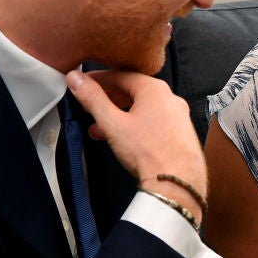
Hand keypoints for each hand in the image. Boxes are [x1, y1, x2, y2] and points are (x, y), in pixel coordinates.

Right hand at [66, 69, 206, 199]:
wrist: (177, 182)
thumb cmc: (149, 152)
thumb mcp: (113, 123)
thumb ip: (93, 99)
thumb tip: (77, 79)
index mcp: (155, 89)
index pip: (121, 75)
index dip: (98, 79)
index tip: (83, 83)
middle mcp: (170, 99)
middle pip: (132, 92)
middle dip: (107, 100)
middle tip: (89, 105)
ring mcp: (178, 116)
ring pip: (142, 109)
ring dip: (118, 116)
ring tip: (99, 129)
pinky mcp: (180, 133)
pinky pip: (152, 122)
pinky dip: (134, 126)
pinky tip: (121, 140)